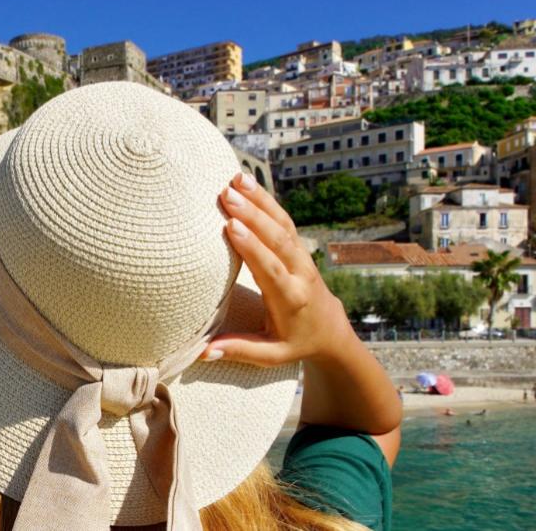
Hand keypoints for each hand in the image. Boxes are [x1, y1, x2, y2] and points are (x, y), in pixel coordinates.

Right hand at [206, 172, 350, 365]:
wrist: (331, 330)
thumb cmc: (296, 343)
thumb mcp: (272, 355)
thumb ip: (240, 351)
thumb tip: (204, 353)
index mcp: (292, 300)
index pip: (271, 269)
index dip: (252, 247)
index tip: (231, 226)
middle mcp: (300, 274)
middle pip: (278, 240)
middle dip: (253, 215)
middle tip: (227, 195)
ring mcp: (302, 258)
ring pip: (283, 223)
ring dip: (260, 200)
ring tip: (236, 179)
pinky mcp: (299, 248)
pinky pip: (284, 220)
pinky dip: (266, 200)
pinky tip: (246, 183)